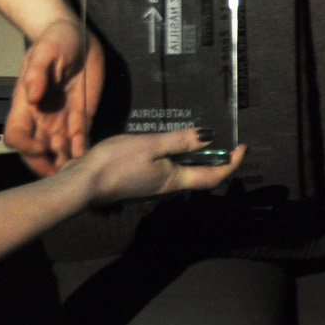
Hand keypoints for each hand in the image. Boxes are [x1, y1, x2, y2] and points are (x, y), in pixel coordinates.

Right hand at [4, 19, 103, 175]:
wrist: (78, 37)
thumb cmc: (55, 41)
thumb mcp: (45, 52)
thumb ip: (37, 72)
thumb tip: (32, 96)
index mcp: (25, 104)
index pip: (16, 135)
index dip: (24, 146)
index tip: (40, 148)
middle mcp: (41, 116)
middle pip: (35, 150)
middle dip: (44, 164)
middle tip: (59, 175)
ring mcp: (61, 118)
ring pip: (57, 149)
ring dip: (64, 161)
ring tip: (76, 170)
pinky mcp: (81, 115)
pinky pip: (79, 138)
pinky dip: (81, 149)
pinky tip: (87, 155)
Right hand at [70, 128, 244, 204]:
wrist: (82, 184)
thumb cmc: (116, 163)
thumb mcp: (152, 145)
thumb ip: (181, 141)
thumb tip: (210, 137)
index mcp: (175, 181)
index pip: (214, 176)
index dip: (232, 163)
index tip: (242, 147)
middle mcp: (168, 187)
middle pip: (200, 175)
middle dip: (216, 159)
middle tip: (224, 141)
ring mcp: (153, 186)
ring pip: (183, 172)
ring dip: (195, 157)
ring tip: (198, 139)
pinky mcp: (140, 182)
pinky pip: (167, 170)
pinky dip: (176, 157)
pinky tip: (168, 144)